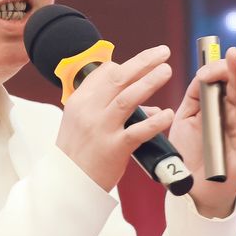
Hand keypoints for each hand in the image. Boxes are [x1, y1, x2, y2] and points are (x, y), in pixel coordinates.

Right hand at [55, 46, 175, 190]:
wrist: (69, 182)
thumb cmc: (79, 152)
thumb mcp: (85, 123)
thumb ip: (112, 110)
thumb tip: (148, 107)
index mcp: (80, 101)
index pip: (104, 73)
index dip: (127, 65)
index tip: (145, 61)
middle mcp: (89, 110)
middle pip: (118, 78)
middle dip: (142, 62)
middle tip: (163, 52)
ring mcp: (101, 128)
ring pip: (127, 98)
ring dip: (149, 82)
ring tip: (167, 71)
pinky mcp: (113, 148)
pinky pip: (137, 131)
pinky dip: (154, 122)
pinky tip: (167, 114)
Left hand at [167, 46, 235, 217]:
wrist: (190, 187)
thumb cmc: (189, 152)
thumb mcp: (186, 118)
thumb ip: (195, 95)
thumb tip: (204, 72)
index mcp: (219, 106)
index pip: (224, 81)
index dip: (217, 70)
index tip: (205, 68)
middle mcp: (235, 115)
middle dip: (235, 70)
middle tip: (232, 53)